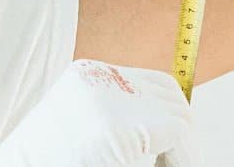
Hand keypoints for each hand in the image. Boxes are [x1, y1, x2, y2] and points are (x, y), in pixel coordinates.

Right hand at [0, 59, 200, 166]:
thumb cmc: (51, 160)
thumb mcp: (84, 125)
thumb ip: (117, 114)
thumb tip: (170, 126)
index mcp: (88, 75)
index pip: (154, 83)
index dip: (169, 114)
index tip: (168, 147)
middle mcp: (99, 79)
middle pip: (170, 94)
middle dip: (180, 128)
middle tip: (172, 161)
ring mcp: (109, 101)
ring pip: (179, 116)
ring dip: (182, 147)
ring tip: (166, 166)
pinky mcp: (119, 129)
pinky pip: (178, 135)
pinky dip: (182, 157)